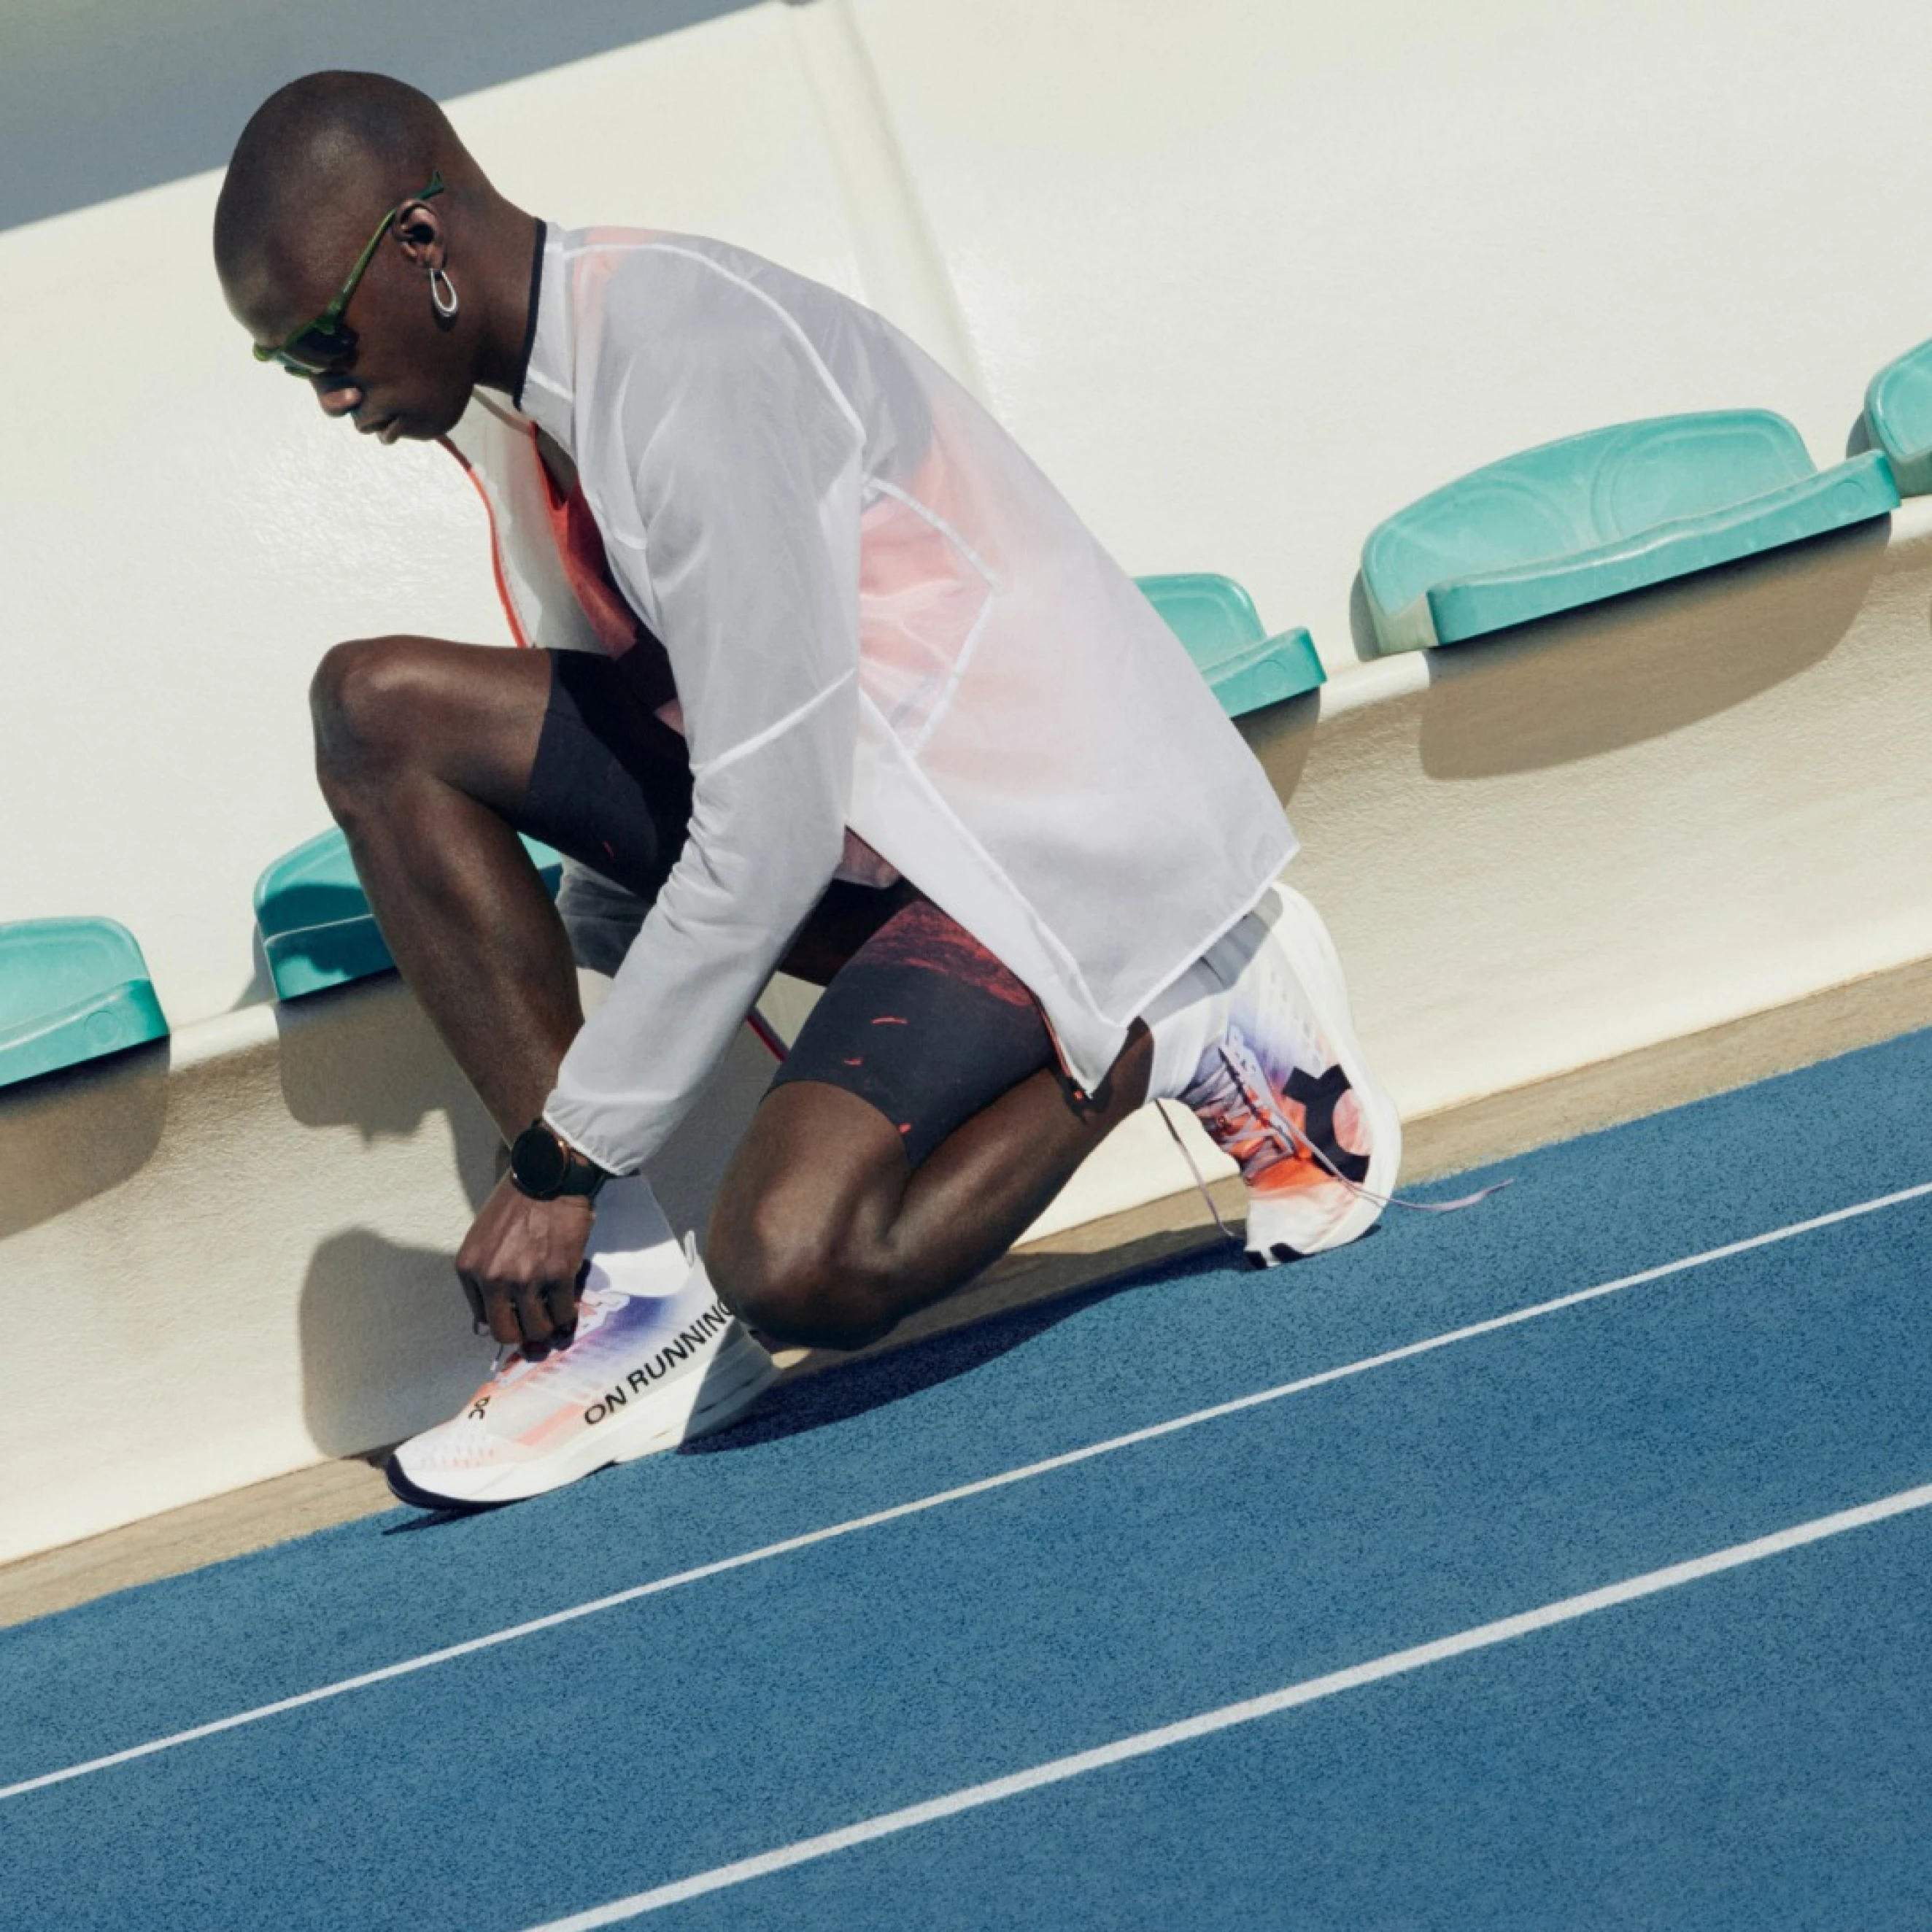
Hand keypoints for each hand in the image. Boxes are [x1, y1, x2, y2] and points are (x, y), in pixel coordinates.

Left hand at [457, 1173, 595, 1351]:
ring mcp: (526, 1279)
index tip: (518, 1312)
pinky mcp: (559, 1275)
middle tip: (537, 1321)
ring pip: (537, 1329)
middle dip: (523, 1332)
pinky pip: (564, 1313)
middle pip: (505, 1332)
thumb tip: (496, 1312)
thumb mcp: (483, 1236)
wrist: (549, 1175)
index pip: (482, 1317)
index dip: (504, 1317)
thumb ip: (485, 1271)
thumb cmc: (516, 1201)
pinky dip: (569, 1313)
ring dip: (548, 1325)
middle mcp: (493, 1278)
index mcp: (469, 1268)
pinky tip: (570, 1300)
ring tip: (555, 1311)